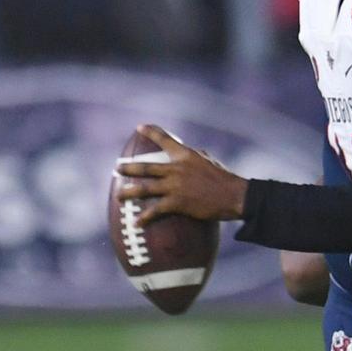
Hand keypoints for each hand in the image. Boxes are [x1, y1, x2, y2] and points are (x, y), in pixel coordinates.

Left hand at [115, 125, 248, 225]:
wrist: (234, 195)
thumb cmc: (225, 179)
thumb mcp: (210, 162)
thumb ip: (197, 158)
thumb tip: (193, 155)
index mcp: (186, 156)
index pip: (166, 140)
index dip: (151, 132)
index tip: (139, 127)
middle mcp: (177, 169)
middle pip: (146, 167)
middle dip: (129, 168)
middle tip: (117, 168)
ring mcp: (175, 186)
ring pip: (145, 188)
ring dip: (129, 192)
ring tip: (119, 196)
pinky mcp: (177, 202)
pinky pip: (155, 210)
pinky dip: (144, 217)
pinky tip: (136, 223)